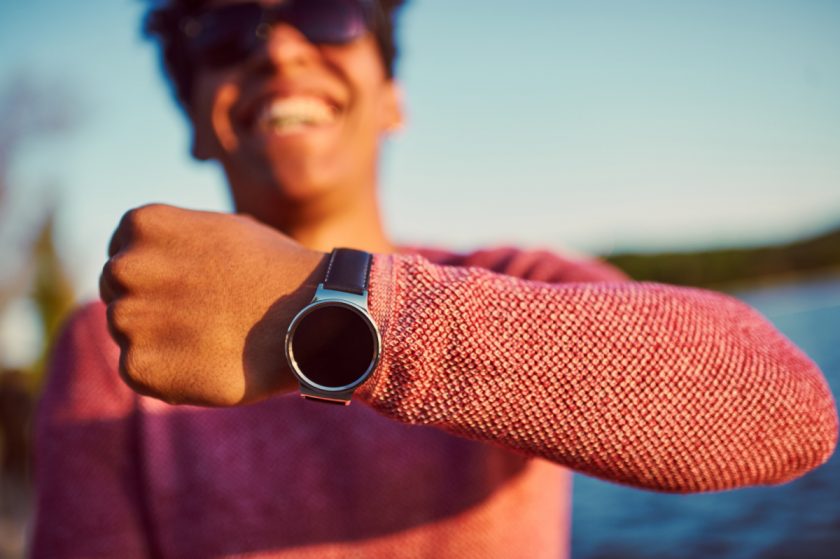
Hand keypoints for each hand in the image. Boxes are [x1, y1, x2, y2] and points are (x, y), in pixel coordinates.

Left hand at [99, 204, 326, 405]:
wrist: (310, 318)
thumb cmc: (275, 271)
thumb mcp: (223, 231)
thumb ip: (176, 242)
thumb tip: (146, 260)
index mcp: (144, 224)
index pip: (123, 251)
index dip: (158, 272)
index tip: (192, 284)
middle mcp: (126, 267)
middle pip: (118, 292)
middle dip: (152, 304)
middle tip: (203, 315)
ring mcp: (129, 318)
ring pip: (126, 332)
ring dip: (159, 338)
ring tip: (212, 337)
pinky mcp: (139, 366)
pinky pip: (137, 370)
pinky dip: (168, 371)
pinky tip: (208, 360)